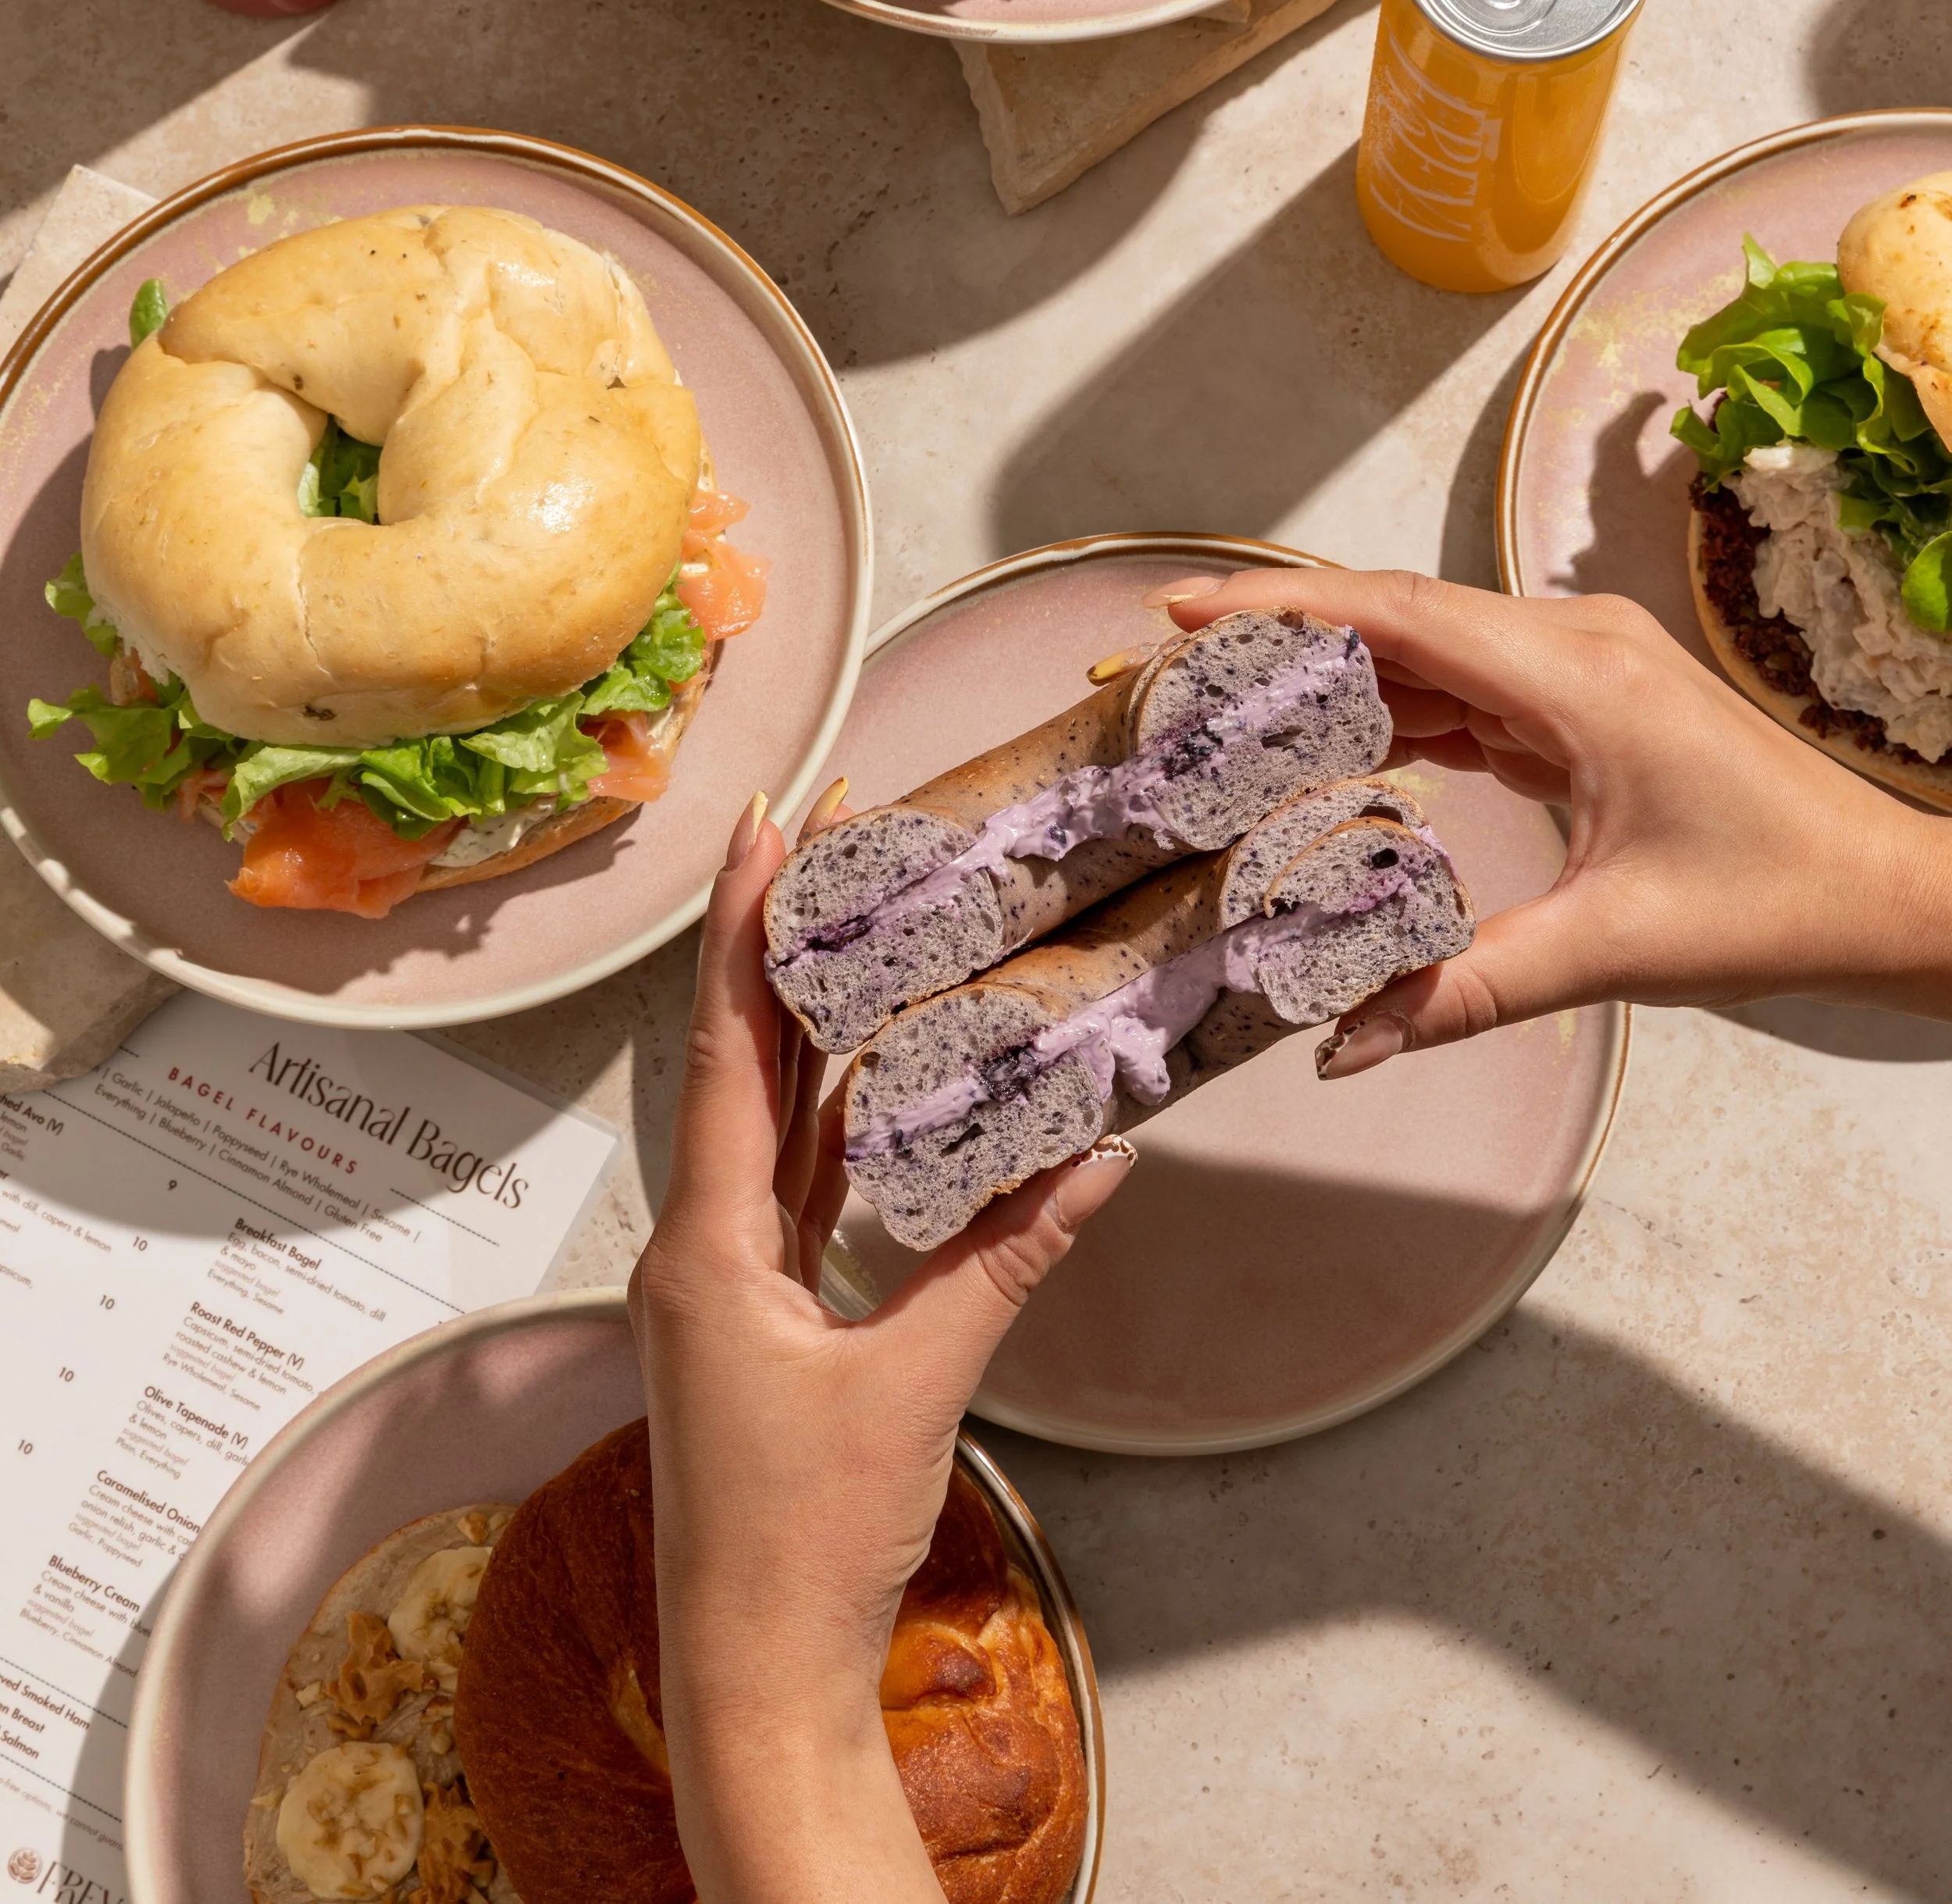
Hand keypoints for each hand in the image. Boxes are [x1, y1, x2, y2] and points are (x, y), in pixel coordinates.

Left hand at [629, 790, 1131, 1903]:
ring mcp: (724, 1282)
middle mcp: (698, 1245)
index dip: (746, 927)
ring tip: (868, 923)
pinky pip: (800, 1190)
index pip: (724, 1047)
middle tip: (836, 834)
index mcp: (706, 1246)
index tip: (768, 825)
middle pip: (740, 1060)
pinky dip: (844, 1127)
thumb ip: (1005, 1258)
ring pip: (772, 1121)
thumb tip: (1098, 1158)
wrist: (759, 1673)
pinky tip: (889, 1074)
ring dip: (814, 1027)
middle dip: (784, 944)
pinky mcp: (760, 1318)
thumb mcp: (921, 1382)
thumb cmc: (810, 1544)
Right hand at [1154, 567, 1951, 1067]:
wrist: (1887, 896)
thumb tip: (1342, 1037)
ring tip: (1222, 703)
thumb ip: (1466, 989)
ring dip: (1328, 673)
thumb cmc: (1777, 902)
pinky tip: (1325, 742)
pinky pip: (1462, 687)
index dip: (1284, 605)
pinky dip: (1388, 708)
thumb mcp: (1612, 951)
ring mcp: (1578, 670)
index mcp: (1580, 676)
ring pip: (1424, 650)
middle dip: (1278, 634)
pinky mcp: (1580, 706)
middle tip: (1168, 657)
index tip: (1185, 603)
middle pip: (1396, 616)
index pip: (1401, 614)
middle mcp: (1573, 647)